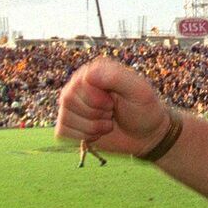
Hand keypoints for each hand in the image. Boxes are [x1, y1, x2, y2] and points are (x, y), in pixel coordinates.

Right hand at [55, 57, 169, 155]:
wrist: (145, 135)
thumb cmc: (144, 110)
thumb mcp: (139, 91)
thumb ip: (116, 77)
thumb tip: (88, 74)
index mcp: (95, 70)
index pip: (80, 82)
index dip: (97, 99)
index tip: (113, 102)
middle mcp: (79, 84)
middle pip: (69, 99)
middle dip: (95, 113)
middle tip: (111, 112)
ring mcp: (72, 105)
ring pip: (65, 117)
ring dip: (91, 126)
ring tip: (107, 121)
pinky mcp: (68, 124)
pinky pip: (62, 131)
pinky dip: (83, 136)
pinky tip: (98, 132)